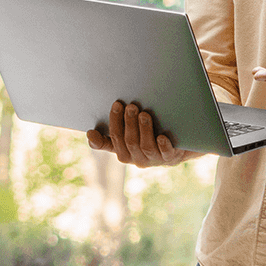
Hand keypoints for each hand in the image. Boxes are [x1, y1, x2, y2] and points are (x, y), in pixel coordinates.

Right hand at [87, 101, 201, 166]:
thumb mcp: (128, 138)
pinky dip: (163, 145)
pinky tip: (161, 137)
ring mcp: (153, 159)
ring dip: (144, 129)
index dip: (113, 124)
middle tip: (130, 106)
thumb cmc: (147, 138)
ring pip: (145, 146)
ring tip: (144, 113)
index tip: (114, 107)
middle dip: (128, 122)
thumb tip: (90, 134)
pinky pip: (165, 153)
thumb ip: (110, 136)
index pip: (113, 139)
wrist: (175, 149)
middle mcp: (136, 158)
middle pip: (129, 141)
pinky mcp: (169, 158)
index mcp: (123, 152)